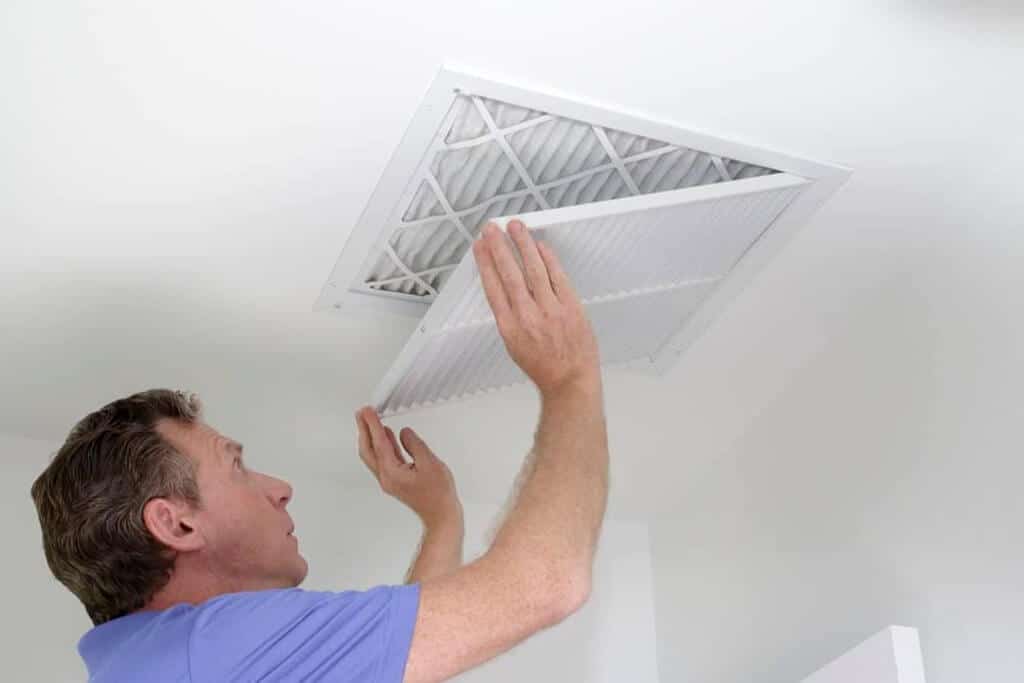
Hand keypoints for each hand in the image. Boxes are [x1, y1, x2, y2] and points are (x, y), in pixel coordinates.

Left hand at [354, 406, 462, 528]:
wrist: (441, 515)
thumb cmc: (438, 495)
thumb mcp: (430, 463)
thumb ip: (414, 445)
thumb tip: (404, 433)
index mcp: (392, 473)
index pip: (379, 444)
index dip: (372, 425)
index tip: (367, 412)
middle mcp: (387, 477)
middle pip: (368, 450)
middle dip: (364, 430)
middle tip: (362, 413)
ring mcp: (390, 480)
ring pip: (374, 455)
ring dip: (371, 436)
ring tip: (369, 421)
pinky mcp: (396, 480)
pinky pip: (384, 459)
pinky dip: (382, 445)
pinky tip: (387, 436)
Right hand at [472, 219, 600, 396]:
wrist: (570, 381)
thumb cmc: (542, 366)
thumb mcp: (514, 345)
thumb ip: (509, 316)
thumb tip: (504, 286)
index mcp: (510, 327)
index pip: (493, 287)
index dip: (485, 263)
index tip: (480, 246)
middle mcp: (528, 316)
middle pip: (510, 274)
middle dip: (499, 248)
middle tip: (492, 228)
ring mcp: (551, 310)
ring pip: (534, 269)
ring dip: (523, 244)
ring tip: (515, 227)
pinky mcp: (571, 307)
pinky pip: (558, 277)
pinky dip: (548, 259)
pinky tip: (540, 246)